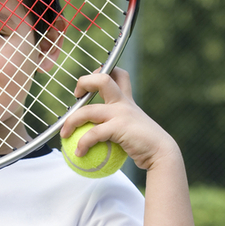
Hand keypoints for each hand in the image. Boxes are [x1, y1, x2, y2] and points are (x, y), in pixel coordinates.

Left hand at [60, 68, 178, 171]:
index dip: (101, 71)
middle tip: (75, 96)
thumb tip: (95, 136)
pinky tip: (79, 153)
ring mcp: (121, 113)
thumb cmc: (144, 146)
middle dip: (84, 82)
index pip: (117, 74)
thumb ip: (116, 127)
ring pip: (88, 109)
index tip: (88, 84)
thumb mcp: (131, 130)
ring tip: (64, 135)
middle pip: (103, 78)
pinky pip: (93, 134)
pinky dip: (82, 144)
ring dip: (71, 122)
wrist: (160, 154)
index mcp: (126, 100)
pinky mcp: (119, 126)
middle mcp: (123, 102)